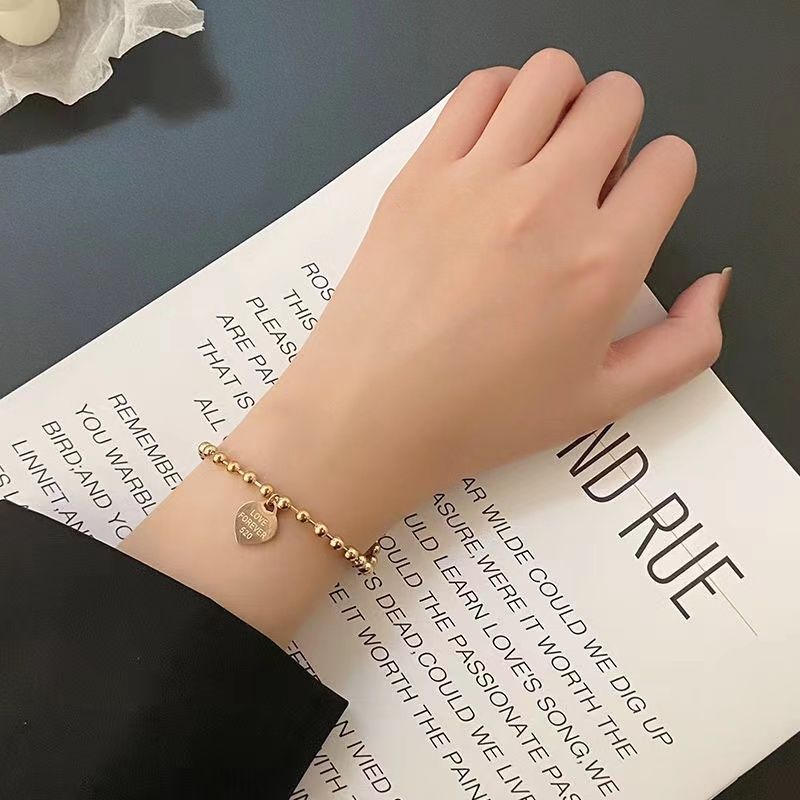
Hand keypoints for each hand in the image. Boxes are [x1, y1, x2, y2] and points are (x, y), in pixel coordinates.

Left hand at [127, 49, 729, 640]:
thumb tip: (715, 282)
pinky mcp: (420, 171)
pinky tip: (492, 145)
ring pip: (551, 75)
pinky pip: (477, 89)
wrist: (372, 415)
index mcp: (603, 263)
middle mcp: (547, 204)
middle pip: (618, 99)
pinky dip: (499, 98)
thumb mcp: (604, 402)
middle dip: (618, 131)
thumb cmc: (486, 418)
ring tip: (540, 152)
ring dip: (562, 101)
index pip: (672, 160)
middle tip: (584, 181)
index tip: (624, 212)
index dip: (659, 180)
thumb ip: (686, 345)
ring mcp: (477, 179)